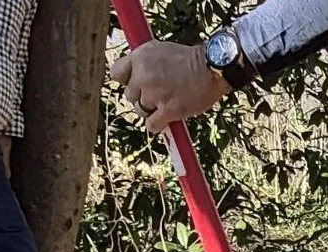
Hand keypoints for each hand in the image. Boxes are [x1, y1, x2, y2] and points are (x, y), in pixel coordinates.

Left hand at [110, 40, 229, 134]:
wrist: (210, 69)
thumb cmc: (189, 59)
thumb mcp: (160, 50)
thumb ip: (144, 61)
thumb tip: (135, 74)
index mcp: (139, 57)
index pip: (116, 74)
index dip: (127, 80)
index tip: (136, 83)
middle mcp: (143, 76)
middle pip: (130, 95)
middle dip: (142, 96)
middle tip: (157, 95)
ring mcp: (155, 94)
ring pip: (141, 110)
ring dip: (151, 110)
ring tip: (165, 105)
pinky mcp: (168, 110)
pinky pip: (152, 125)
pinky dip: (157, 125)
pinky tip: (164, 121)